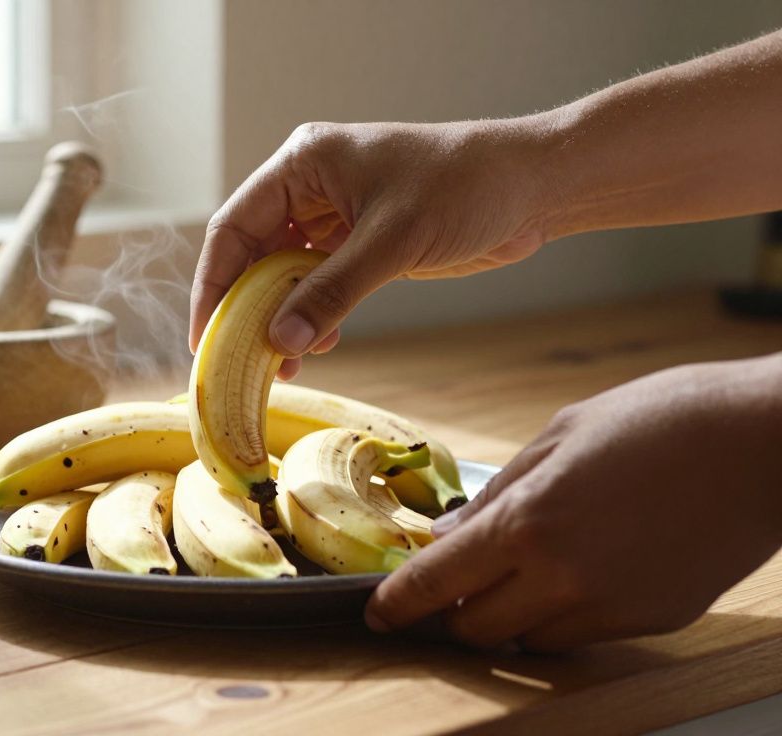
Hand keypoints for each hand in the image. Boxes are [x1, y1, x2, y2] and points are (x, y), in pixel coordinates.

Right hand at [190, 119, 557, 378]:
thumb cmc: (465, 187)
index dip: (213, 285)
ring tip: (282, 364)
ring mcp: (333, 215)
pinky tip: (318, 345)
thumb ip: (331, 292)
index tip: (204, 336)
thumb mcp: (392, 241)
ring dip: (279, 318)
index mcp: (302, 164)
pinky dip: (312, 316)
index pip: (233, 228)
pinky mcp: (358, 242)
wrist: (533, 187)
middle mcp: (308, 187)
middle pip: (251, 255)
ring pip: (282, 274)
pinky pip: (315, 284)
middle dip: (246, 309)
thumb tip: (278, 342)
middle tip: (238, 361)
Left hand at [364, 354, 781, 650]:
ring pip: (527, 641)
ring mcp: (610, 605)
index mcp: (528, 521)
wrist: (765, 442)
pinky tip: (574, 575)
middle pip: (474, 629)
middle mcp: (562, 576)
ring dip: (507, 617)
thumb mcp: (560, 435)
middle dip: (452, 612)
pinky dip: (560, 618)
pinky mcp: (652, 619)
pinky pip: (582, 637)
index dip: (398, 604)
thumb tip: (449, 535)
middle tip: (452, 584)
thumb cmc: (663, 419)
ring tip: (520, 572)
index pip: (437, 583)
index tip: (378, 613)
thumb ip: (497, 494)